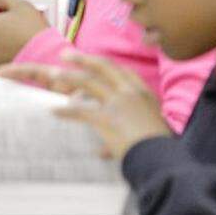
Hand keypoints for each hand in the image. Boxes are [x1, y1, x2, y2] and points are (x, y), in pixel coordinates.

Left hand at [0, 52, 171, 158]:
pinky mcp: (107, 118)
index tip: (93, 60)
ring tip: (52, 74)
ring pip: (88, 82)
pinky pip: (80, 111)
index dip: (105, 64)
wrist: (164, 160)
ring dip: (68, 76)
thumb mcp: (151, 134)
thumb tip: (101, 152)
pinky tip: (53, 111)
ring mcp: (118, 103)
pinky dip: (65, 111)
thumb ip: (123, 137)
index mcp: (144, 94)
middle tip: (65, 54)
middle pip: (103, 67)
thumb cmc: (160, 151)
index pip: (123, 71)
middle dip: (83, 59)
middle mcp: (131, 93)